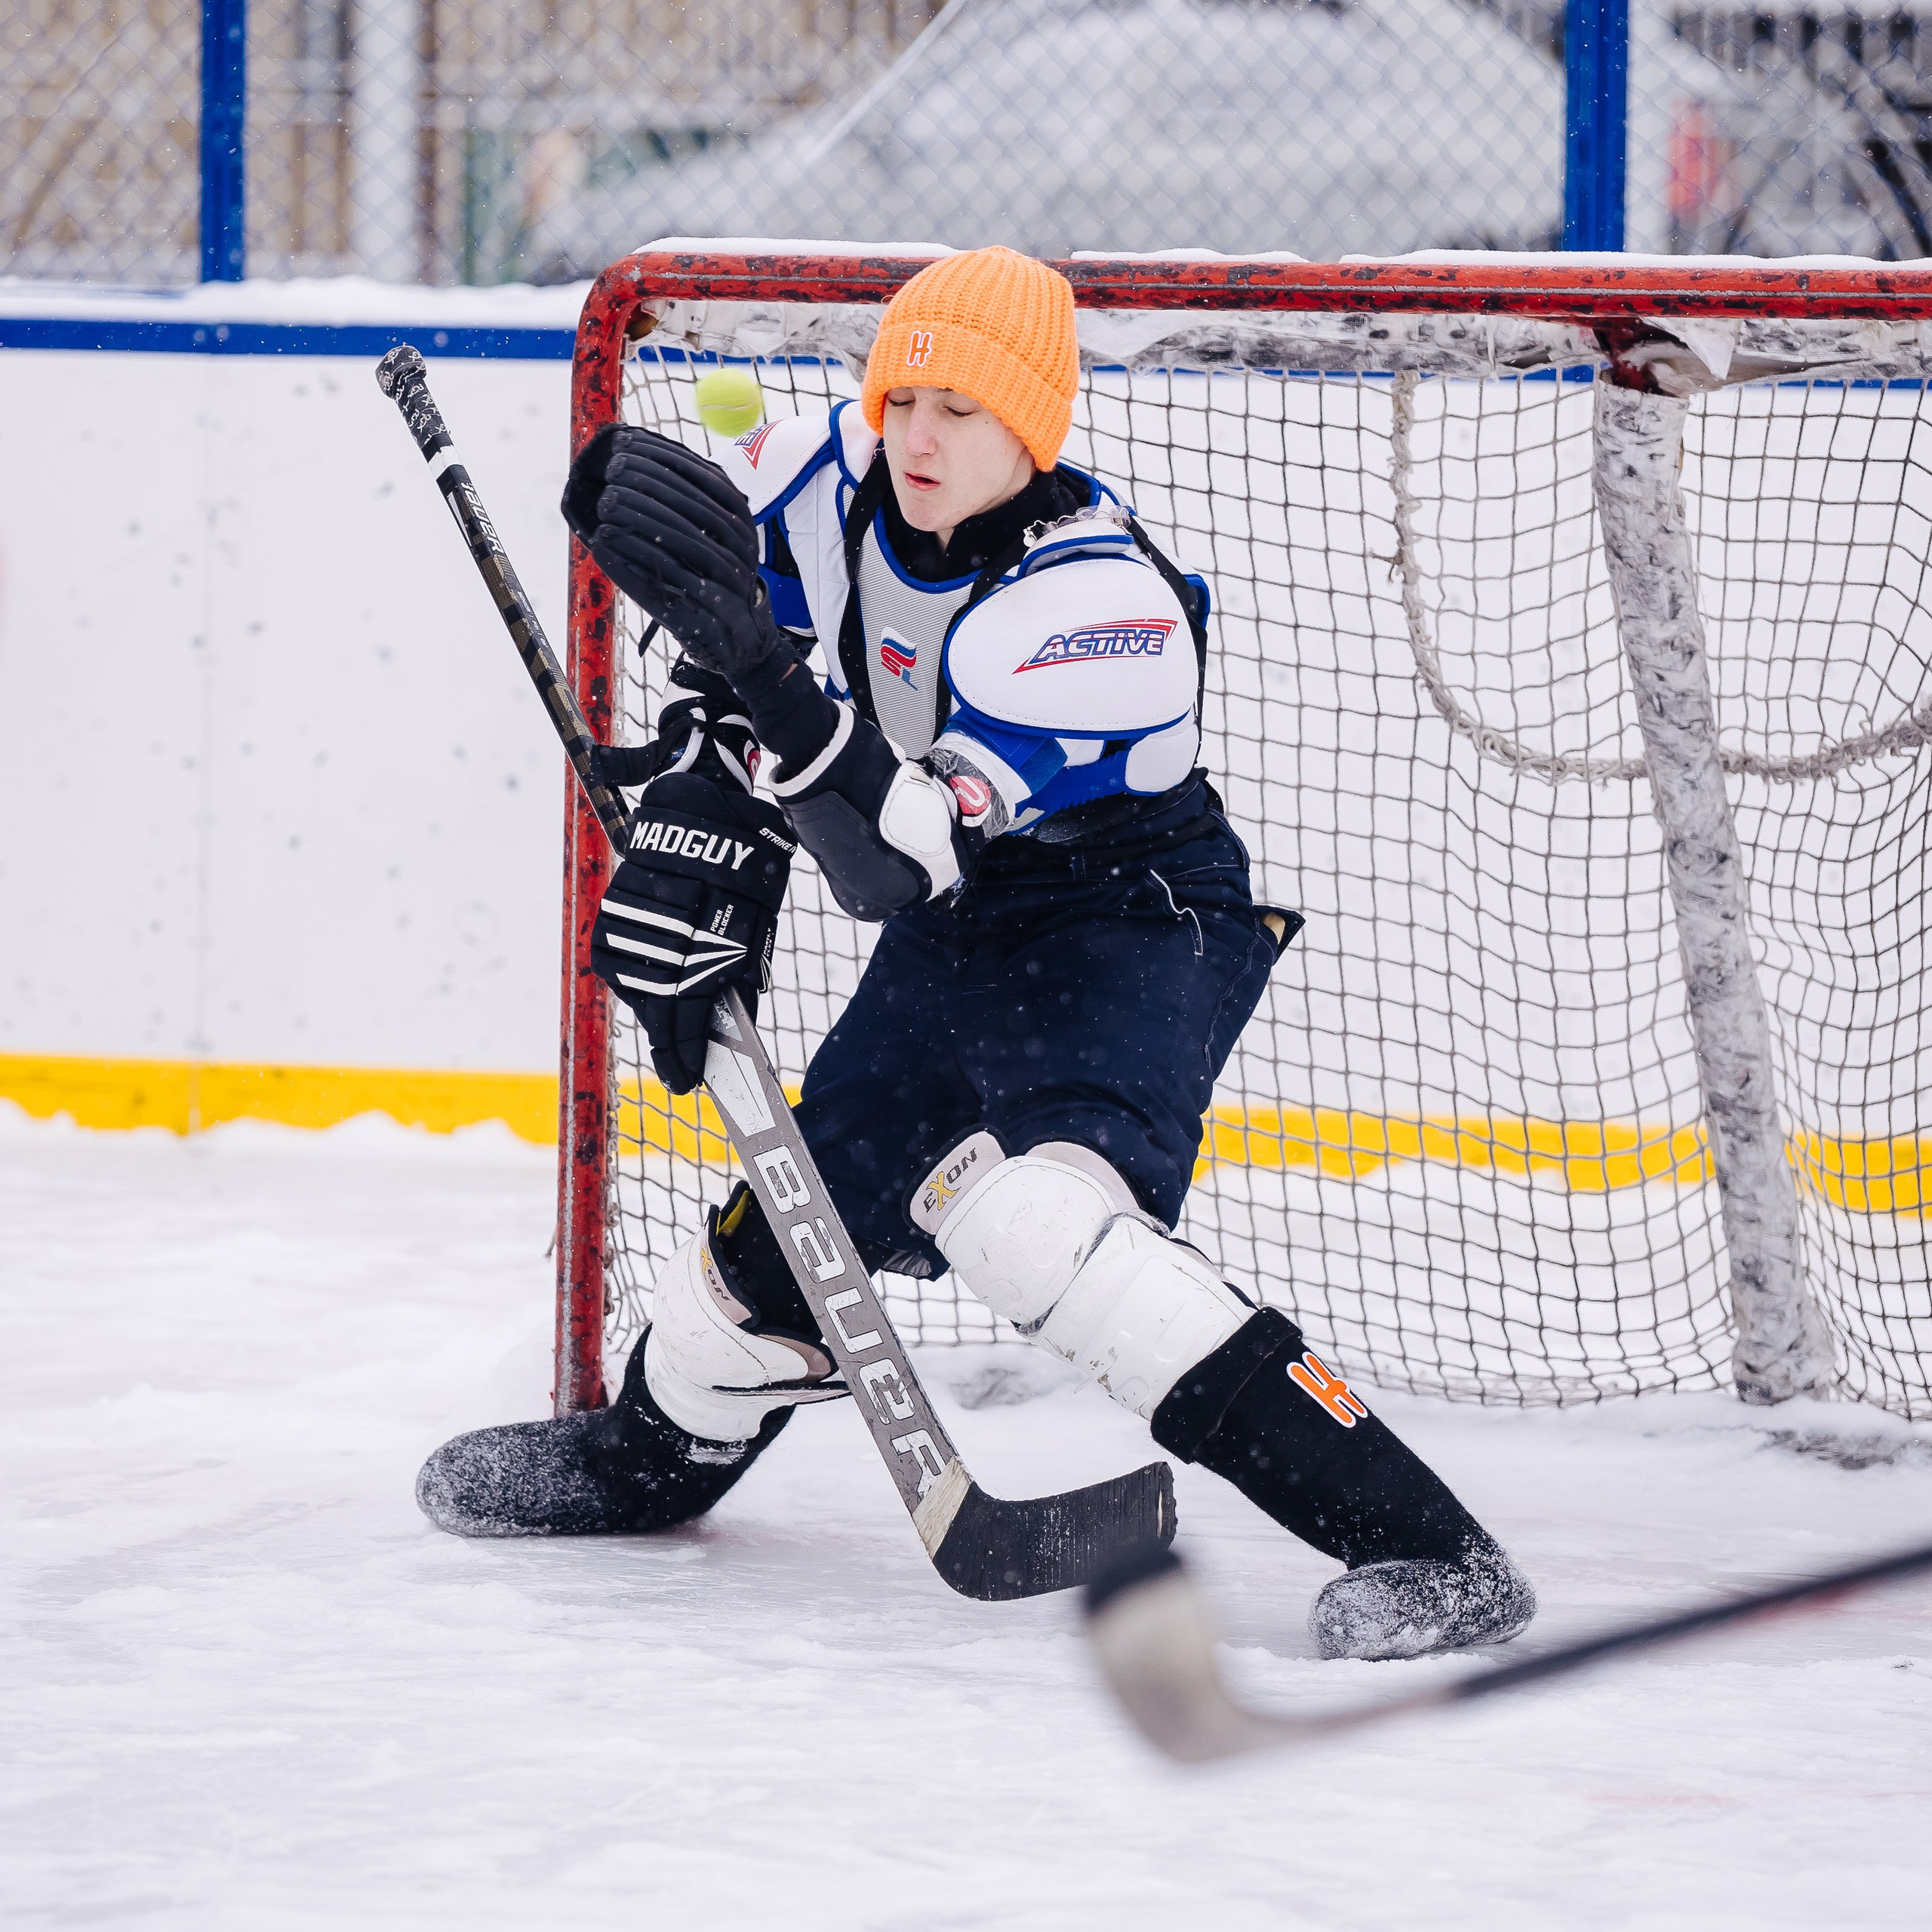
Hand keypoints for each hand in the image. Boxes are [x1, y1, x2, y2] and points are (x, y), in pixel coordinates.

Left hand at [563, 425, 779, 681]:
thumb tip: (637, 454)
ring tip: (605, 505)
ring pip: (686, 543)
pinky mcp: (712, 615)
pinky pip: (671, 583)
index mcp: (741, 521)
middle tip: (611, 472)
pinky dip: (635, 562)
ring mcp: (731, 583)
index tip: (626, 447)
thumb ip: (683, 502)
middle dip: (650, 486)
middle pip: (696, 508)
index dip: (666, 460)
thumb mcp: (703, 536)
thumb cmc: (707, 581)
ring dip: (642, 521)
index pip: (708, 478)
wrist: (738, 642)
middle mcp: (742, 549)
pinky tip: (604, 545)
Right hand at [590, 772, 794, 1094]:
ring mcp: (634, 918)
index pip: (688, 1011)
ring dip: (653, 1008)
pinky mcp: (613, 907)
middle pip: (658, 1006)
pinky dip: (634, 979)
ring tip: (670, 1021)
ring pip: (634, 986)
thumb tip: (732, 1030)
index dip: (684, 1052)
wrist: (705, 807)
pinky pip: (615, 959)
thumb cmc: (741, 873)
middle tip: (679, 1065)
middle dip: (669, 1041)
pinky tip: (650, 984)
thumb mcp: (754, 927)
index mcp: (710, 935)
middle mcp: (667, 928)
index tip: (686, 1081)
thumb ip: (739, 977)